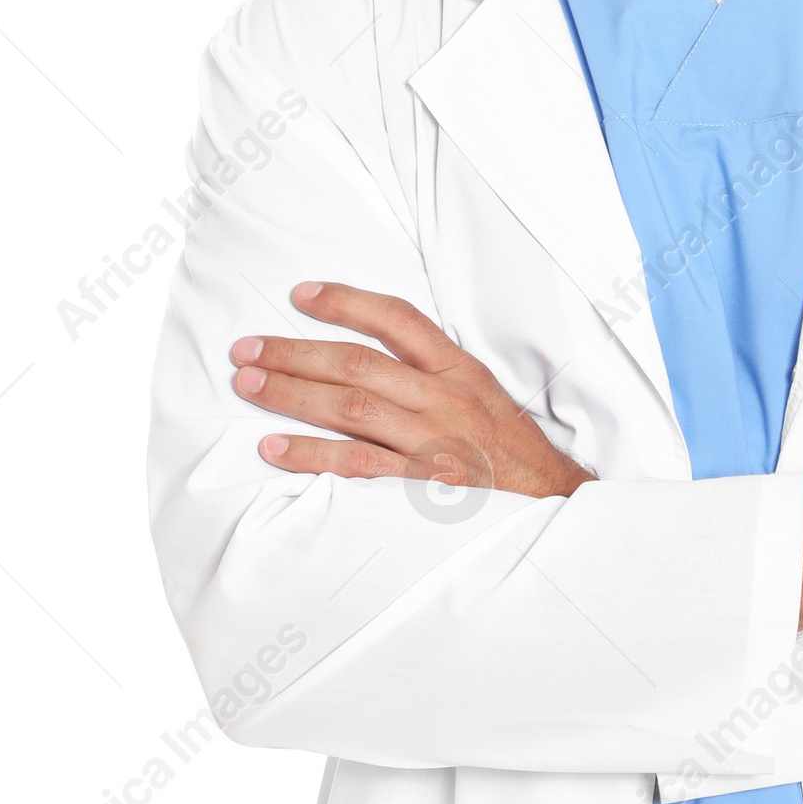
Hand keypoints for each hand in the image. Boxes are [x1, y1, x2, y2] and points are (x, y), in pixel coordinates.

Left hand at [229, 282, 592, 498]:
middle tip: (245, 349)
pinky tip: (274, 448)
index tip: (299, 295)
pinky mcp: (425, 487)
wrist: (557, 509)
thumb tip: (371, 357)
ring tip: (248, 385)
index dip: (346, 301)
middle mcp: (447, 399)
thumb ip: (435, 376)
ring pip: (352, 407)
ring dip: (293, 394)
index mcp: (461, 370)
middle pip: (358, 363)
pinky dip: (312, 455)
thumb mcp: (484, 399)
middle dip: (294, 352)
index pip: (398, 319)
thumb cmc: (513, 455)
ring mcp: (436, 443)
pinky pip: (358, 465)